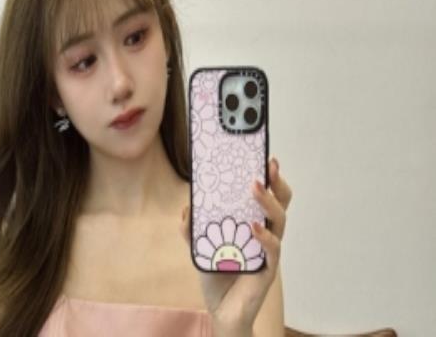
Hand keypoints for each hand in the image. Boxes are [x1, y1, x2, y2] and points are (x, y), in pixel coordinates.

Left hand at [179, 157, 291, 334]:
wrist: (222, 310)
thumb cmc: (217, 274)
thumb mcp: (200, 248)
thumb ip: (192, 229)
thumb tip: (186, 207)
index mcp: (253, 224)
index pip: (266, 197)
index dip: (269, 178)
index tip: (265, 158)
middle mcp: (265, 233)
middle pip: (281, 203)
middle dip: (278, 183)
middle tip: (269, 165)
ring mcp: (268, 250)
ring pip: (279, 221)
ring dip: (269, 202)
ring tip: (255, 187)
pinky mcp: (268, 268)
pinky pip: (273, 249)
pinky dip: (265, 236)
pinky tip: (254, 227)